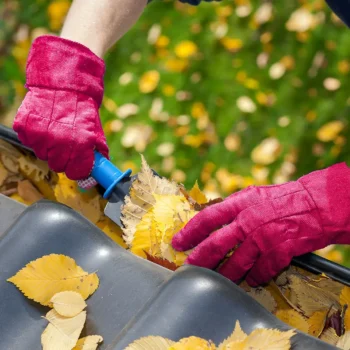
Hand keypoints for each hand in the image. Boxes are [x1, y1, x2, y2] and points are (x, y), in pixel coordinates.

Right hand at [13, 35, 107, 181]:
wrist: (63, 82)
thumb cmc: (82, 108)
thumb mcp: (95, 129)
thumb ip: (98, 150)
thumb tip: (100, 168)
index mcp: (81, 145)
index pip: (76, 172)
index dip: (77, 170)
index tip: (77, 165)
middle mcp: (59, 142)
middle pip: (57, 166)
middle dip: (62, 159)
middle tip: (65, 146)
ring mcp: (40, 135)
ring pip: (42, 155)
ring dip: (48, 147)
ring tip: (54, 131)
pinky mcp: (25, 127)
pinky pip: (29, 142)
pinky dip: (35, 136)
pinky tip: (43, 124)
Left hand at [172, 163, 349, 285]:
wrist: (315, 203)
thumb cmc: (281, 198)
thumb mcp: (252, 195)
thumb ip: (232, 208)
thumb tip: (211, 221)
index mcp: (239, 203)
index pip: (207, 218)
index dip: (189, 232)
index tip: (178, 242)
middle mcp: (248, 220)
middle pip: (216, 244)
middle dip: (200, 258)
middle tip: (189, 266)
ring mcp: (264, 237)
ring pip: (236, 263)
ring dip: (225, 274)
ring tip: (216, 279)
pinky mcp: (280, 251)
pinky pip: (261, 271)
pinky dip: (254, 277)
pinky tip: (250, 280)